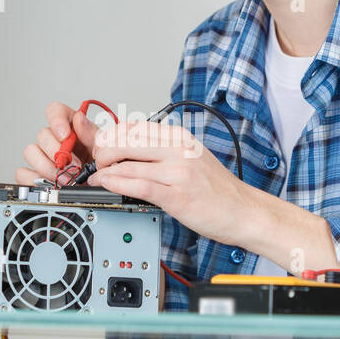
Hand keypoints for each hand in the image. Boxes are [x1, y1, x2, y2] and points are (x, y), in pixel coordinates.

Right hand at [14, 102, 99, 185]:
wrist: (99, 186)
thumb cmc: (101, 164)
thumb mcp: (102, 148)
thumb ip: (91, 133)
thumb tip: (79, 119)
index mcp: (70, 126)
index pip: (55, 110)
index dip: (57, 120)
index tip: (65, 135)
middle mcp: (54, 138)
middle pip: (42, 134)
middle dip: (57, 152)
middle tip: (73, 165)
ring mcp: (43, 156)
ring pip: (30, 152)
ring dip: (47, 167)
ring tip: (65, 178)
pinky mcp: (35, 173)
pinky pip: (23, 173)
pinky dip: (36, 180)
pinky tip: (52, 184)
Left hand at [85, 117, 260, 246]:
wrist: (243, 210)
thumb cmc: (216, 188)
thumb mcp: (190, 157)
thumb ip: (162, 150)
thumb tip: (128, 148)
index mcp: (180, 137)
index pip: (134, 127)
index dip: (110, 136)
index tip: (100, 147)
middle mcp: (179, 149)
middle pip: (126, 141)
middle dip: (103, 152)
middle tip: (97, 164)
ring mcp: (178, 172)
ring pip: (129, 163)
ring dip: (104, 170)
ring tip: (95, 178)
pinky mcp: (177, 196)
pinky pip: (139, 186)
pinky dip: (117, 184)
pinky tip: (107, 185)